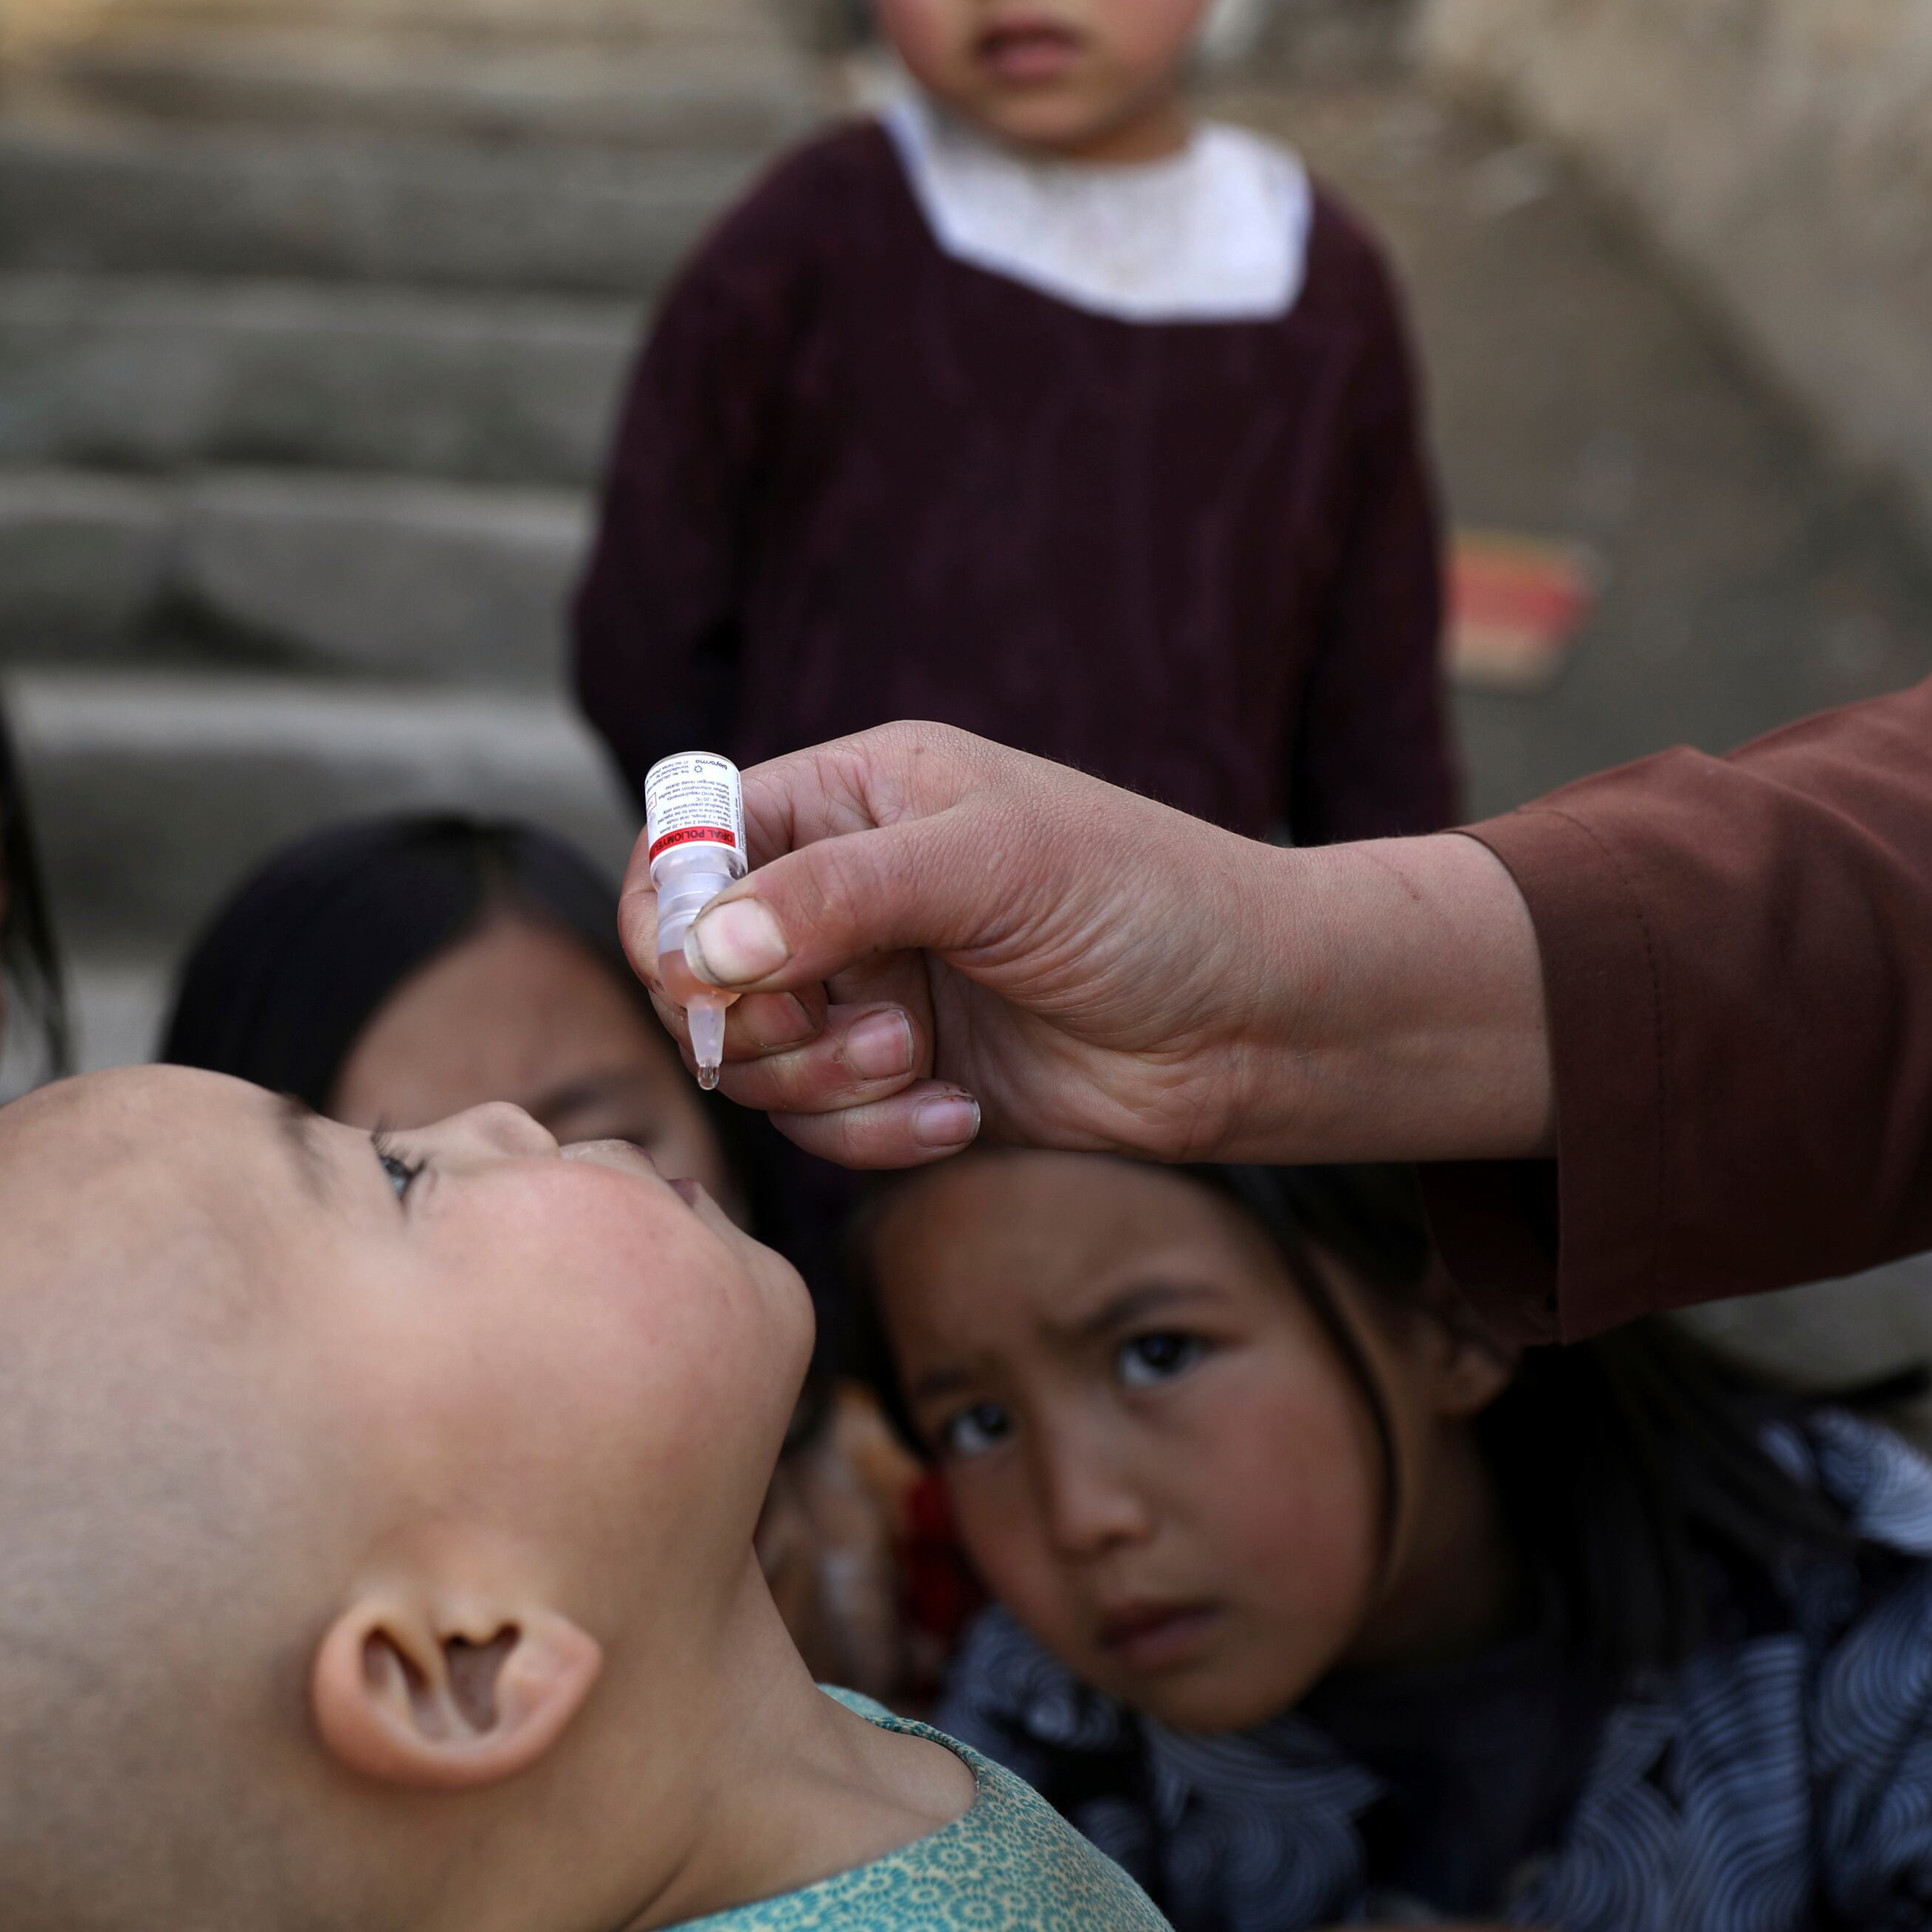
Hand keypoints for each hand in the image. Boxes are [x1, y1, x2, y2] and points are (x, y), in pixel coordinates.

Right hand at [614, 724, 1549, 1171]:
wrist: (1260, 1022)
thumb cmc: (1150, 901)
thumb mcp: (990, 865)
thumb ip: (836, 894)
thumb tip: (698, 947)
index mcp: (853, 796)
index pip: (691, 841)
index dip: (671, 915)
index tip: (704, 982)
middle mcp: (847, 888)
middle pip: (698, 968)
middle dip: (758, 1019)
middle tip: (846, 1031)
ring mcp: (872, 986)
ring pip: (755, 1060)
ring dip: (825, 1084)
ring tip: (925, 1067)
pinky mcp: (905, 1078)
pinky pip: (823, 1125)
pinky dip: (876, 1135)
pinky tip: (962, 1116)